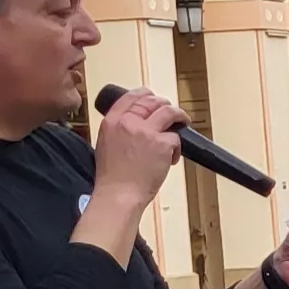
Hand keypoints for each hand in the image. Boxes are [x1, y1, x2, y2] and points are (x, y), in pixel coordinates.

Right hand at [91, 88, 185, 202]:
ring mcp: (146, 131)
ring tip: (182, 122)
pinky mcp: (162, 143)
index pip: (130, 97)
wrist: (118, 194)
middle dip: (164, 104)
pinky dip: (176, 148)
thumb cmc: (112, 177)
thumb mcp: (105, 144)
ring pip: (168, 112)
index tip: (152, 97)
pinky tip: (171, 158)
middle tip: (171, 112)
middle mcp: (128, 122)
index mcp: (112, 122)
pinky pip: (176, 138)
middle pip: (151, 101)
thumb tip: (134, 123)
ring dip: (179, 116)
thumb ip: (118, 129)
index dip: (145, 94)